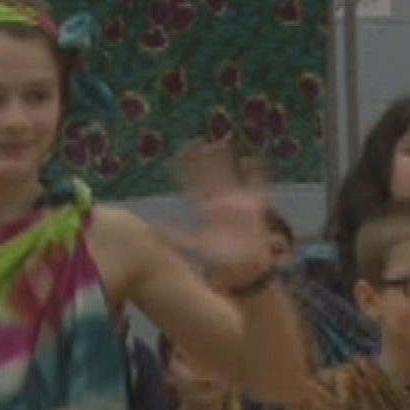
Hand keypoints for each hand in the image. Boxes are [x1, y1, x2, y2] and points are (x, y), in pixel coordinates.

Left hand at [164, 143, 274, 290]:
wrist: (245, 268)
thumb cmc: (219, 259)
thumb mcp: (195, 245)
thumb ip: (175, 236)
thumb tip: (153, 228)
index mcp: (206, 208)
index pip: (192, 185)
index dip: (183, 172)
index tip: (173, 158)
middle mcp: (221, 201)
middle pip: (210, 175)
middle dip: (203, 159)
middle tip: (194, 141)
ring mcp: (238, 201)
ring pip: (230, 176)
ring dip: (225, 161)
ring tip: (218, 143)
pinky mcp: (256, 206)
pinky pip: (257, 185)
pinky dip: (255, 173)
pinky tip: (251, 159)